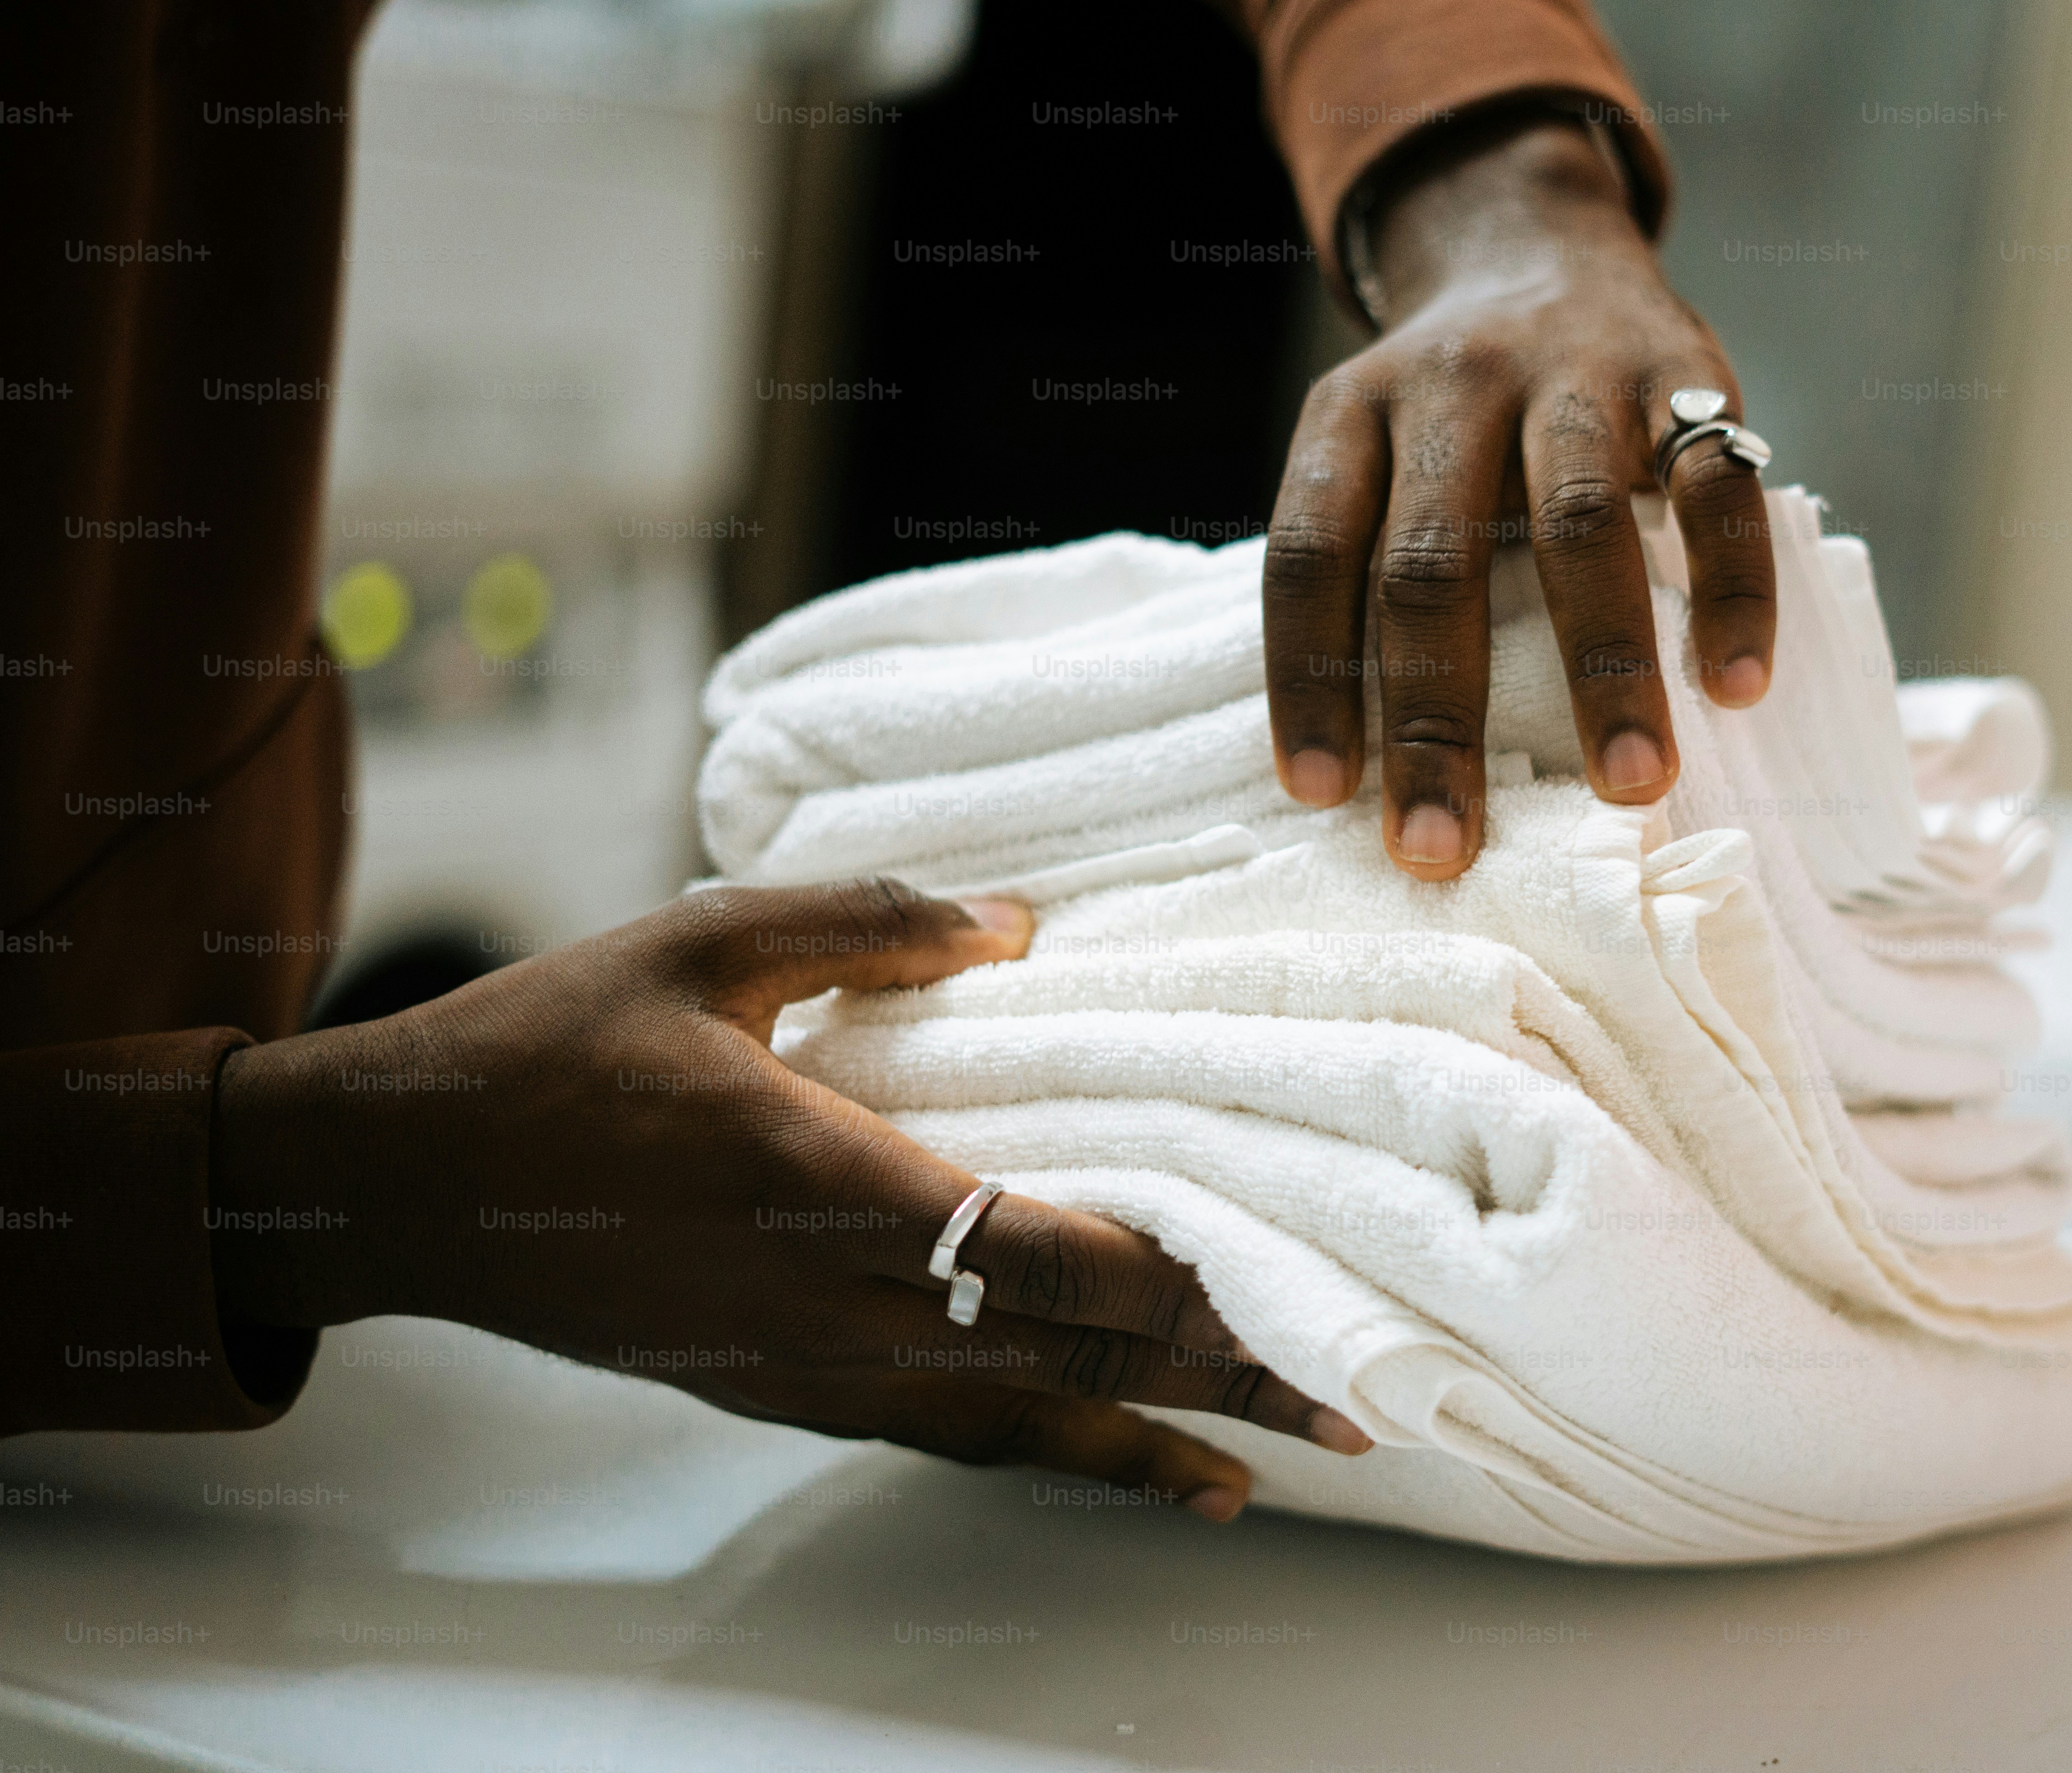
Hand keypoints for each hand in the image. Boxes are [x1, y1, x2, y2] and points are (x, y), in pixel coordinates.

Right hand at [212, 880, 1368, 1519]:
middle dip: (1205, 1377)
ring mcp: (797, 1364)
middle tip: (1351, 1398)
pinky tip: (1121, 1466)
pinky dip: (1043, 1456)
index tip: (1277, 1278)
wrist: (404, 1179)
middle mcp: (819, 1297)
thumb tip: (1021, 925)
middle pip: (1050, 1351)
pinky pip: (937, 1435)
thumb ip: (868, 920)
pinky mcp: (774, 1391)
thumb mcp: (701, 939)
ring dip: (1148, 1445)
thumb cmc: (552, 1044)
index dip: (1155, 1274)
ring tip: (1271, 1465)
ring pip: (1007, 1421)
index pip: (1022, 1246)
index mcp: (811, 1175)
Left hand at [1265, 110, 1775, 878]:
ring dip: (1604, 667)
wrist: (1535, 244)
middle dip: (1439, 719)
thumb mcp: (1371, 453)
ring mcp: (1574, 375)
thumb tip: (1363, 771)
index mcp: (1350, 414)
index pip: (1309, 556)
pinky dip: (1731, 590)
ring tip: (1627, 786)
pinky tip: (1737, 686)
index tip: (1322, 796)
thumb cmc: (1446, 417)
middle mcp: (1453, 387)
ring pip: (1580, 527)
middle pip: (1431, 564)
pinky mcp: (1687, 376)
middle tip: (1446, 846)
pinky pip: (1717, 489)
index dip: (1306, 679)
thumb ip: (1366, 570)